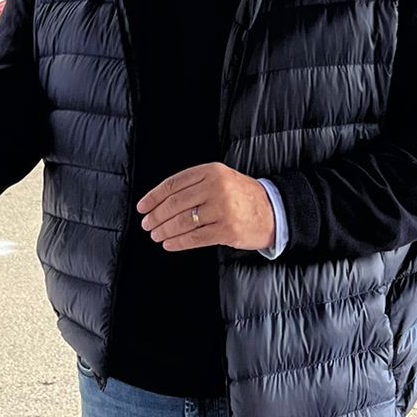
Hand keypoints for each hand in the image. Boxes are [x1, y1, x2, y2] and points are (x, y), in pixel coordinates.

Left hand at [137, 163, 275, 252]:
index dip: (153, 197)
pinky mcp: (226, 230)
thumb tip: (160, 202)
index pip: (173, 184)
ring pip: (182, 222)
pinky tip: (169, 244)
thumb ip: (194, 185)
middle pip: (175, 204)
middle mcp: (216, 187)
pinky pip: (194, 238)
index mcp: (212, 171)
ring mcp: (222, 209)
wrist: (273, 211)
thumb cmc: (242, 196)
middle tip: (147, 224)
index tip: (142, 207)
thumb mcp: (221, 179)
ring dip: (164, 230)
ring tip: (156, 235)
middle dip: (156, 216)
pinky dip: (177, 242)